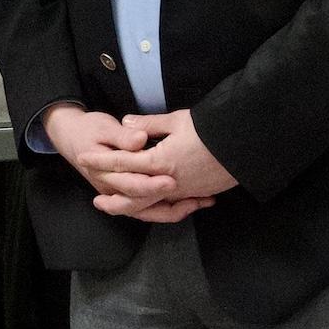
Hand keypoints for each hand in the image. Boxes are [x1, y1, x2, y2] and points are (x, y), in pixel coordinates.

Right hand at [41, 104, 202, 214]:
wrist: (72, 137)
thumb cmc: (89, 130)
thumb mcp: (104, 127)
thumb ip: (123, 136)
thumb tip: (139, 140)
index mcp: (105, 173)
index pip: (130, 184)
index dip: (151, 185)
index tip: (172, 180)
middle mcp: (112, 189)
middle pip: (141, 204)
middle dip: (170, 203)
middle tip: (194, 199)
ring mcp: (119, 194)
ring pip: (146, 211)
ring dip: (173, 211)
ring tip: (198, 204)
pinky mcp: (128, 193)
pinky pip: (148, 207)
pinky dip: (169, 208)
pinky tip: (190, 203)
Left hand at [95, 109, 235, 221]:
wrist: (244, 145)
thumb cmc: (211, 129)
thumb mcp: (178, 120)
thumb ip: (149, 124)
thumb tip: (127, 124)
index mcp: (160, 161)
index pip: (122, 162)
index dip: (101, 160)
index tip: (83, 158)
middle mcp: (168, 182)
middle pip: (132, 196)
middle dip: (112, 199)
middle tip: (96, 201)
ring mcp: (182, 191)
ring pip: (150, 206)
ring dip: (131, 208)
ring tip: (118, 207)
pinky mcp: (194, 194)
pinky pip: (169, 207)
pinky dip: (155, 208)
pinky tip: (149, 205)